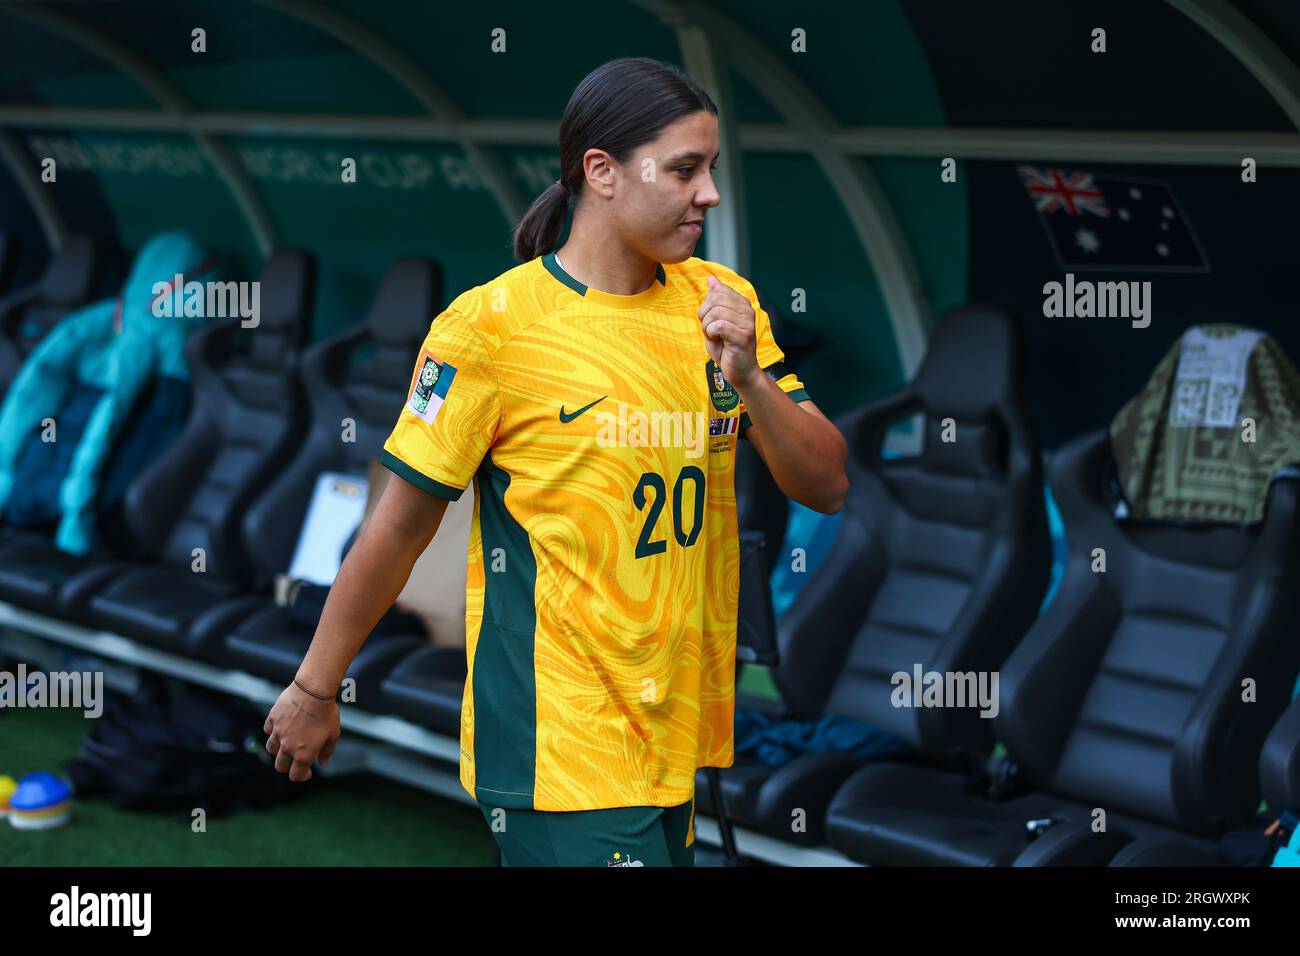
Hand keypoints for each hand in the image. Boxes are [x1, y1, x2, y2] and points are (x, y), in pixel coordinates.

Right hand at [263, 681, 340, 782]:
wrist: (314, 691)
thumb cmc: (326, 713)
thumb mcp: (333, 734)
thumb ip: (327, 751)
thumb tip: (322, 762)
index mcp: (303, 754)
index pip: (296, 775)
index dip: (302, 776)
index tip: (307, 772)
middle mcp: (288, 747)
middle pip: (280, 766)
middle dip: (288, 766)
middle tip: (295, 760)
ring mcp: (278, 733)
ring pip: (271, 749)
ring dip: (278, 749)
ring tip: (287, 742)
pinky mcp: (272, 719)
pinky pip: (268, 730)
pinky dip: (273, 731)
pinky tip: (282, 727)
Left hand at [697, 275, 759, 389]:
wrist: (740, 371)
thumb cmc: (727, 347)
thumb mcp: (716, 320)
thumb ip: (715, 300)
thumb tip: (711, 279)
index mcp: (742, 303)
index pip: (717, 291)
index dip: (706, 306)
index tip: (711, 321)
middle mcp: (748, 310)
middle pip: (715, 300)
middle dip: (705, 316)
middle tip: (710, 330)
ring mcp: (747, 322)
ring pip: (715, 313)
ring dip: (708, 327)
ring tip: (715, 337)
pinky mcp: (744, 336)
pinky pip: (718, 326)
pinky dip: (711, 334)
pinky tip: (718, 340)